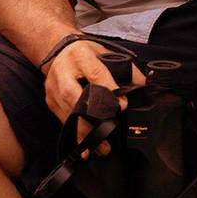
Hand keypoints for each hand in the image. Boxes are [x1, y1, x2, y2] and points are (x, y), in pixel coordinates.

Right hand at [42, 40, 143, 156]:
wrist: (57, 49)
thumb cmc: (84, 53)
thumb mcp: (105, 53)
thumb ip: (126, 70)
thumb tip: (146, 88)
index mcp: (80, 56)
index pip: (95, 74)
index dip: (108, 90)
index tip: (122, 105)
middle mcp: (63, 72)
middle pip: (75, 97)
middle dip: (91, 120)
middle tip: (108, 135)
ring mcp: (54, 88)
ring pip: (68, 114)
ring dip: (84, 133)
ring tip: (101, 147)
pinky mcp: (50, 101)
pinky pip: (63, 120)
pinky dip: (76, 134)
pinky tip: (85, 146)